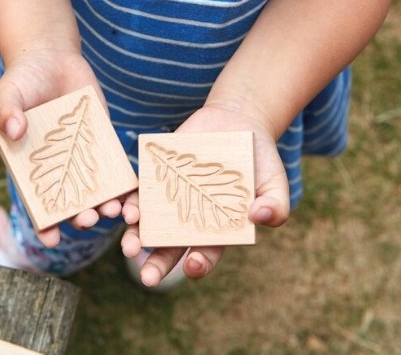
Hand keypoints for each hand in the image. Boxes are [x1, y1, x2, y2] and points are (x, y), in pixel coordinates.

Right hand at [0, 48, 121, 246]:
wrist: (52, 59)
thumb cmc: (24, 79)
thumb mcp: (8, 92)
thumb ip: (7, 111)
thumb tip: (14, 131)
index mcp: (30, 164)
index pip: (36, 200)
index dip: (43, 221)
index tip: (51, 239)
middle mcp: (58, 164)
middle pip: (70, 198)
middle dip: (80, 214)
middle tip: (89, 220)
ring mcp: (81, 153)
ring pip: (95, 187)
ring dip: (105, 202)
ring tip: (115, 211)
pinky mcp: (102, 140)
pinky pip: (113, 163)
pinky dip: (123, 178)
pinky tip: (133, 190)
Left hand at [121, 104, 289, 286]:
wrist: (236, 123)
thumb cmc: (259, 160)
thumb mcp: (276, 182)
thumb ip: (275, 205)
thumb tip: (259, 217)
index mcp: (218, 227)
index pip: (206, 252)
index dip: (199, 263)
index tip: (192, 266)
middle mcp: (190, 216)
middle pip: (170, 246)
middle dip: (158, 263)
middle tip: (147, 277)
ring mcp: (172, 195)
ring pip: (150, 222)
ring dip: (136, 235)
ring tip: (129, 244)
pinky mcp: (160, 173)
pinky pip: (141, 189)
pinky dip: (131, 199)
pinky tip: (124, 207)